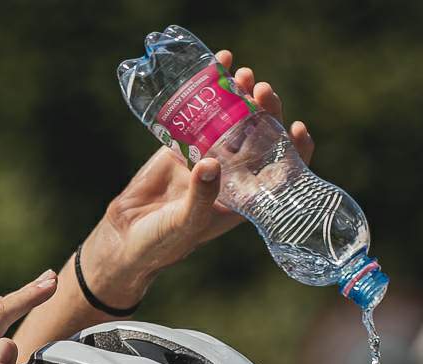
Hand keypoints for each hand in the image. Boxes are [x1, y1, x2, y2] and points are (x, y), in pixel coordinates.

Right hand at [80, 54, 314, 304]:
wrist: (125, 235)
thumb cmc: (163, 242)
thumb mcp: (186, 223)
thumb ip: (201, 197)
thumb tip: (211, 163)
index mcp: (245, 197)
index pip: (281, 170)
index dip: (296, 149)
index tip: (297, 127)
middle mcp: (233, 173)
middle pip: (261, 135)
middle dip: (268, 111)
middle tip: (261, 89)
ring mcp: (210, 154)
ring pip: (235, 119)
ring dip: (243, 94)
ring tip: (243, 74)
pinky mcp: (184, 142)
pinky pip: (203, 111)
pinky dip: (211, 87)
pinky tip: (219, 62)